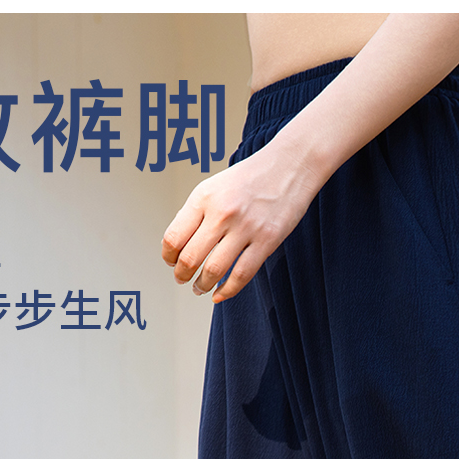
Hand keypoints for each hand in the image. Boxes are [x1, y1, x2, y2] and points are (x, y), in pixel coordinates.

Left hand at [161, 141, 320, 302]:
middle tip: (182, 279)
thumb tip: (178, 246)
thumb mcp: (215, 186)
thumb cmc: (250, 178)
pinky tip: (219, 294)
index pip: (174, 237)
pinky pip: (241, 275)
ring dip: (202, 286)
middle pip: (190, 258)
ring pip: (213, 271)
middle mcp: (222, 212)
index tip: (171, 262)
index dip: (168, 256)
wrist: (290, 164)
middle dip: (182, 275)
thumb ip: (196, 213)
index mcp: (204, 196)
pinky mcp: (267, 240)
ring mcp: (245, 227)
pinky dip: (227, 290)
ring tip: (200, 288)